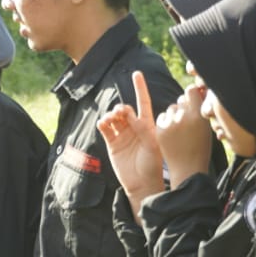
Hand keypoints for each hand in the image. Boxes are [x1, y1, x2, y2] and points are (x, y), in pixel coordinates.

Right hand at [97, 70, 164, 216]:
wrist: (141, 183)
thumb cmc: (152, 164)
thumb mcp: (152, 144)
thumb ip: (142, 128)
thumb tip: (129, 113)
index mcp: (147, 125)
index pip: (143, 102)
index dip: (140, 87)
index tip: (136, 73)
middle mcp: (134, 127)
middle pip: (125, 108)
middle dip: (121, 107)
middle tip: (120, 112)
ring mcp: (122, 134)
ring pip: (113, 116)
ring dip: (111, 114)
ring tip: (111, 119)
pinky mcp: (111, 142)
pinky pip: (104, 128)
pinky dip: (102, 122)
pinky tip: (104, 123)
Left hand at [156, 84, 213, 185]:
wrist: (188, 168)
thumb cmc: (201, 147)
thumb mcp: (206, 127)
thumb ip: (200, 109)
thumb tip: (195, 93)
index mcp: (198, 115)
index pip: (191, 91)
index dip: (192, 94)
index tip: (194, 98)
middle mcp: (183, 116)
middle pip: (181, 99)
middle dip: (185, 105)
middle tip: (188, 119)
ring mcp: (169, 123)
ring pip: (171, 108)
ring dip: (175, 114)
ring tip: (181, 129)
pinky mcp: (159, 129)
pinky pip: (162, 117)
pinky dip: (166, 122)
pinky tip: (172, 133)